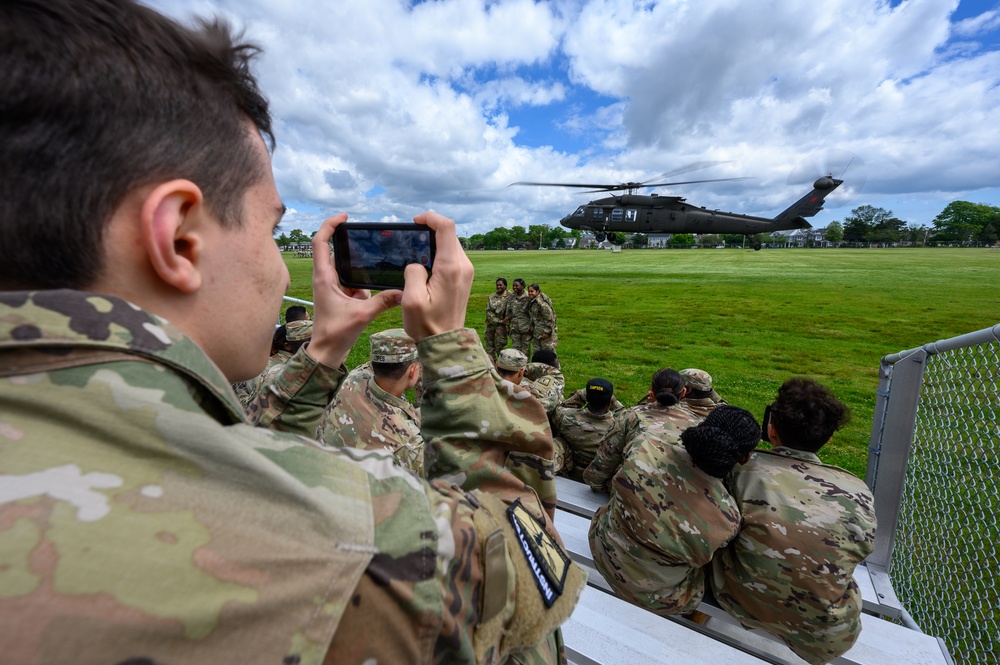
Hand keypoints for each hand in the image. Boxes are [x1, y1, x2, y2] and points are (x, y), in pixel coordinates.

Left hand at [305, 214, 402, 366]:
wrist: (326, 352)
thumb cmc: (335, 333)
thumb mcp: (362, 314)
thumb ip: (383, 301)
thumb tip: (403, 291)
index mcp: (324, 277)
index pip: (320, 242)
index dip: (330, 225)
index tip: (345, 217)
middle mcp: (325, 278)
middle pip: (333, 250)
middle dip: (349, 244)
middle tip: (366, 238)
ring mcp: (332, 287)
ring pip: (345, 267)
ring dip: (358, 266)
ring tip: (373, 263)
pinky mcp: (339, 295)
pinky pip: (352, 281)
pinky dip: (362, 282)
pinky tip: (373, 287)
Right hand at [401, 212, 472, 338]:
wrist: (445, 343)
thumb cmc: (427, 325)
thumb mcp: (411, 300)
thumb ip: (412, 273)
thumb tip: (417, 263)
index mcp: (451, 267)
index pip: (446, 227)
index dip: (430, 217)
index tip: (414, 222)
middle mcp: (463, 266)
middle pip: (449, 233)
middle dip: (430, 230)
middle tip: (410, 239)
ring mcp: (466, 271)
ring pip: (451, 243)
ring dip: (434, 242)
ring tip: (415, 252)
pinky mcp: (464, 277)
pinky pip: (452, 255)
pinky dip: (439, 252)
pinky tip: (425, 265)